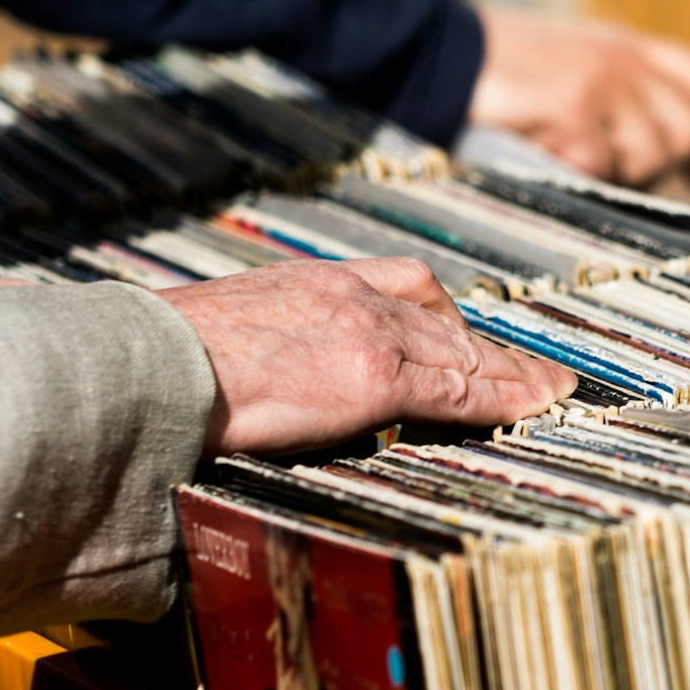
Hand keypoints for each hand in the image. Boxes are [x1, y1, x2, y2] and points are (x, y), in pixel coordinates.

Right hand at [156, 257, 576, 455]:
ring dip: (508, 373)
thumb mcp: (216, 338)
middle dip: (484, 344)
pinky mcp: (373, 376)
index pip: (395, 285)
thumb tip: (253, 390)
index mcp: (304, 283)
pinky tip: (534, 406)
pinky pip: (459, 388)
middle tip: (524, 368)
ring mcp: (363, 333)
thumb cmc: (157, 368)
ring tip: (547, 391)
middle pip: (439, 312)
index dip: (440, 312)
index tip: (461, 331)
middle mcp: (343, 294)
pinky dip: (504, 398)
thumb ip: (258, 353)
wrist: (143, 370)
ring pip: (460, 350)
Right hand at [468, 7, 689, 187]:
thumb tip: (657, 153)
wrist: (437, 53)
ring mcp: (601, 80)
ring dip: (615, 173)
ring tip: (571, 162)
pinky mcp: (572, 104)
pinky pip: (601, 165)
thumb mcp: (571, 67)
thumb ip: (616, 95)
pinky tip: (545, 157)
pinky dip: (576, 174)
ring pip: (650, 153)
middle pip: (688, 127)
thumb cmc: (498, 74)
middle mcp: (623, 59)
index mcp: (625, 46)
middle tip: (616, 176)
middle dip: (660, 165)